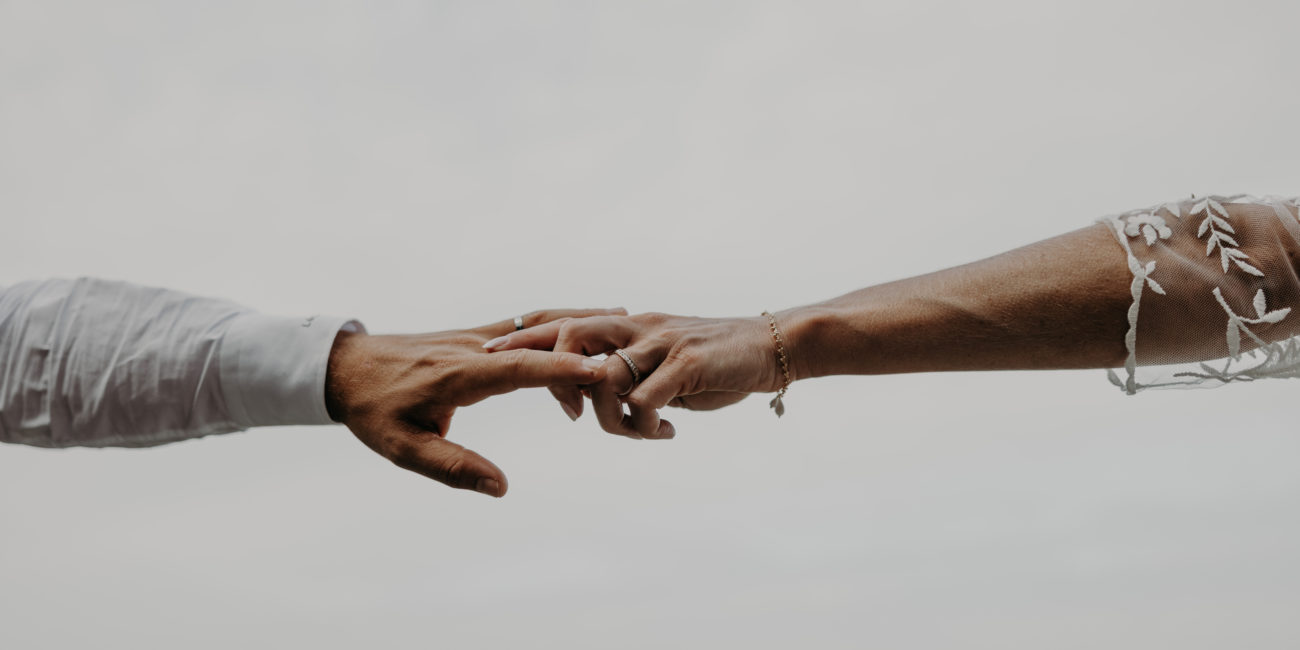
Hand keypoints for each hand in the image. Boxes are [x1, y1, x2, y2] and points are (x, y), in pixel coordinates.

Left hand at [325, 308, 624, 496]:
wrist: (344, 367)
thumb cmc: (373, 411)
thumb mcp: (402, 448)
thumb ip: (452, 467)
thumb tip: (502, 488)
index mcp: (459, 374)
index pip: (520, 367)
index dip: (561, 368)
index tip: (603, 370)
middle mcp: (474, 347)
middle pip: (540, 334)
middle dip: (587, 336)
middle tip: (634, 337)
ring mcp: (477, 335)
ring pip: (537, 321)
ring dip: (579, 320)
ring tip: (624, 319)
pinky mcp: (477, 335)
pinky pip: (526, 323)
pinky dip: (560, 321)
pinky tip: (584, 324)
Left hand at [483, 312, 781, 439]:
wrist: (773, 345)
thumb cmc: (716, 359)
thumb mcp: (664, 363)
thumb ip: (629, 373)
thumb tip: (596, 395)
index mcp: (626, 324)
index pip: (563, 321)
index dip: (524, 335)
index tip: (486, 352)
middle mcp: (637, 326)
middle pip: (570, 334)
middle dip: (551, 375)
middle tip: (567, 415)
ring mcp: (661, 342)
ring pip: (604, 377)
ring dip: (609, 417)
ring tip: (638, 432)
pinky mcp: (687, 364)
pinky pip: (645, 399)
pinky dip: (644, 425)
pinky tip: (665, 434)